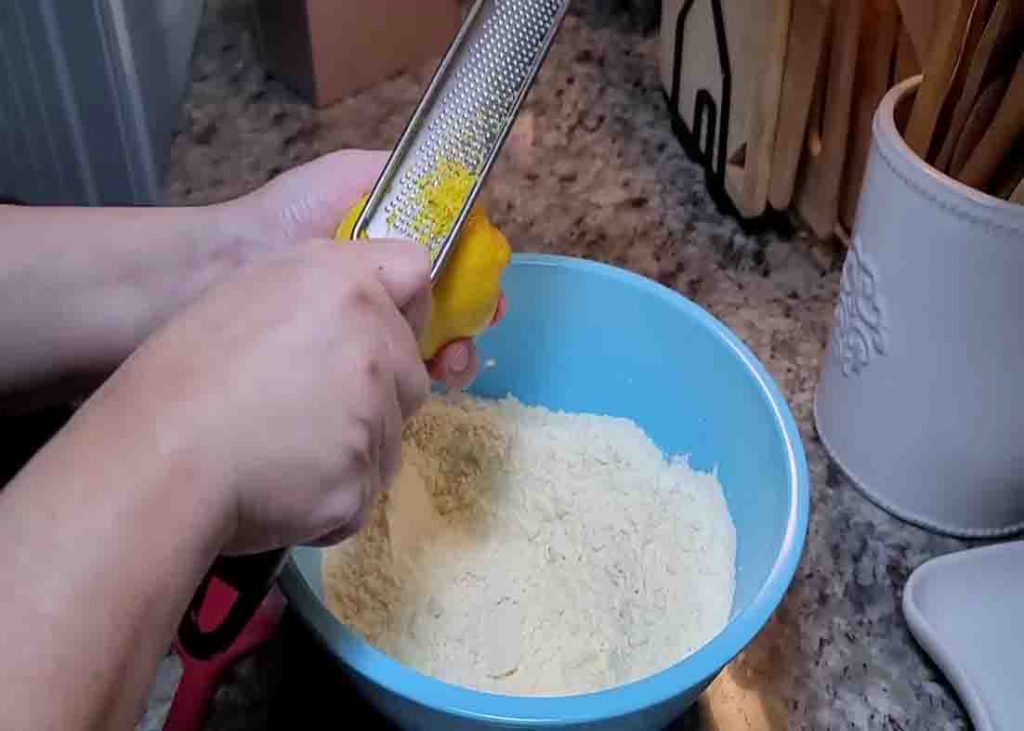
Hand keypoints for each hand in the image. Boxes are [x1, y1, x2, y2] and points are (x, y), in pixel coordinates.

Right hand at [106, 241, 430, 553]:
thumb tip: (362, 311)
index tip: (377, 336)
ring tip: (282, 451)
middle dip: (378, 393)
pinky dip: (332, 496)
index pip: (414, 272)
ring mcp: (375, 416)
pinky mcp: (362, 481)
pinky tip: (283, 487)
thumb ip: (321, 293)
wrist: (158, 456)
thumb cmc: (185, 372)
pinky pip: (362, 490)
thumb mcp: (251, 294)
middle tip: (307, 409)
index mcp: (344, 284)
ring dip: (352, 449)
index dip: (402, 308)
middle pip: (411, 372)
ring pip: (389, 437)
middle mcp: (375, 343)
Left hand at [226, 149, 503, 388]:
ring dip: (458, 353)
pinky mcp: (350, 363)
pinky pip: (400, 374)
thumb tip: (466, 185)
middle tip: (475, 331)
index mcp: (394, 245)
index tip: (487, 295)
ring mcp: (370, 328)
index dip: (478, 279)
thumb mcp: (349, 176)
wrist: (219, 271)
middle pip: (453, 309)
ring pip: (435, 346)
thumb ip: (407, 177)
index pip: (455, 264)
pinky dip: (426, 378)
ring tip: (454, 361)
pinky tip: (433, 376)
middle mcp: (388, 289)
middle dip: (473, 322)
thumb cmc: (286, 218)